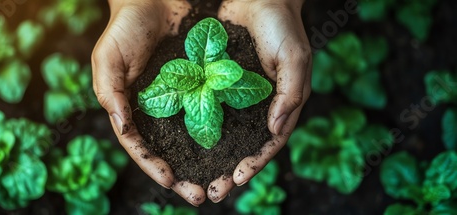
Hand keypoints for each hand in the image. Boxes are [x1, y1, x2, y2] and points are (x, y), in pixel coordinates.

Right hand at [91, 0, 205, 205]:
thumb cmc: (125, 27)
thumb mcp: (108, 58)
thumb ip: (110, 92)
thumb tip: (121, 126)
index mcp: (131, 110)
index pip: (140, 146)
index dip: (153, 166)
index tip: (170, 182)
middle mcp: (157, 111)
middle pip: (169, 151)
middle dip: (183, 176)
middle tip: (200, 196)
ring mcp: (180, 100)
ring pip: (192, 139)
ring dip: (205, 162)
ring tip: (221, 182)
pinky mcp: (200, 87)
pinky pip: (210, 112)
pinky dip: (219, 132)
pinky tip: (233, 148)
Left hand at [207, 0, 311, 201]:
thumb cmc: (282, 26)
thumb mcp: (294, 58)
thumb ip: (290, 94)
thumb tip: (276, 131)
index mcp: (279, 106)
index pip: (269, 144)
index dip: (255, 163)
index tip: (237, 179)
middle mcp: (257, 107)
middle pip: (242, 146)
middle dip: (228, 171)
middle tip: (211, 192)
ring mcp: (235, 97)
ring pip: (221, 134)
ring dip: (209, 157)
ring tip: (192, 178)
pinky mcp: (215, 84)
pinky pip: (205, 109)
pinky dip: (194, 127)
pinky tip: (179, 142)